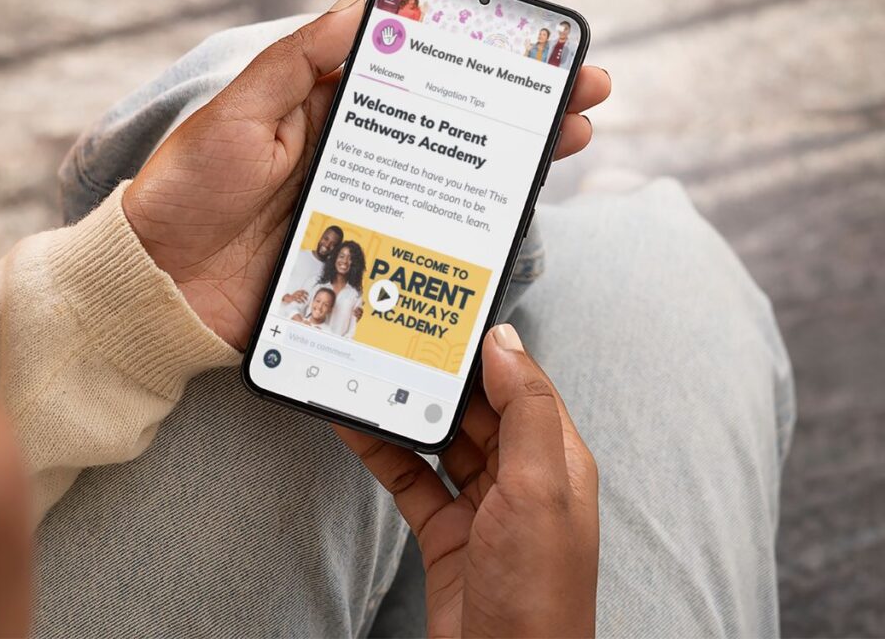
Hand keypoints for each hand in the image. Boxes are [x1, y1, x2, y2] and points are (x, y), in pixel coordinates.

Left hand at [124, 0, 610, 348]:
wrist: (156, 286)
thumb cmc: (188, 191)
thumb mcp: (239, 113)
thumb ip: (299, 63)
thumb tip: (365, 12)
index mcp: (327, 114)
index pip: (417, 79)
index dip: (474, 66)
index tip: (531, 54)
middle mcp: (354, 161)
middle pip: (450, 132)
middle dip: (518, 115)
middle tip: (584, 99)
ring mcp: (361, 215)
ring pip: (449, 188)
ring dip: (509, 170)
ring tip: (568, 147)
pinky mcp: (358, 266)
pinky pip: (422, 251)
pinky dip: (466, 241)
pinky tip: (508, 228)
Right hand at [336, 324, 598, 637]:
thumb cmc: (537, 595)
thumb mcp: (539, 490)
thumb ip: (524, 412)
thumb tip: (505, 342)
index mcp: (557, 460)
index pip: (521, 386)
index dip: (486, 351)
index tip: (447, 321)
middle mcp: (522, 478)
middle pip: (476, 410)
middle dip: (439, 378)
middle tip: (398, 342)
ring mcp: (482, 506)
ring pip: (440, 442)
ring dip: (407, 412)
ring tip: (372, 376)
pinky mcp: (447, 532)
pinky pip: (412, 479)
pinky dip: (384, 453)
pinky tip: (359, 429)